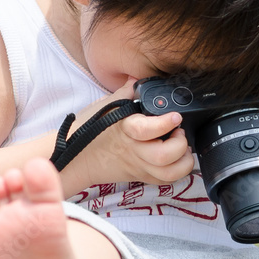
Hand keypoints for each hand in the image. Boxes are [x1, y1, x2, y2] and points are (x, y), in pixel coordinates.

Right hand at [69, 78, 194, 186]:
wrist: (75, 158)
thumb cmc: (89, 129)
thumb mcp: (106, 105)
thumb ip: (127, 91)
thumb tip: (138, 77)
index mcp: (125, 129)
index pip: (146, 130)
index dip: (165, 123)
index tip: (176, 116)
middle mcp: (134, 150)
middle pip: (163, 156)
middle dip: (180, 144)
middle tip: (179, 133)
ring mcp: (138, 166)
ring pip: (169, 173)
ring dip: (184, 161)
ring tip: (183, 148)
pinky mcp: (141, 176)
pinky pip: (166, 181)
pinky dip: (178, 171)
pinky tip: (178, 158)